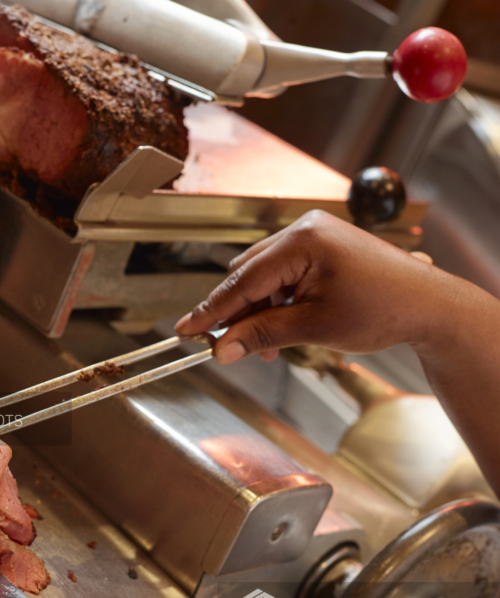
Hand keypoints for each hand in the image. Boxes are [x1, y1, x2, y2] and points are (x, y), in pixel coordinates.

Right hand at [175, 210, 464, 364]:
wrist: (431, 306)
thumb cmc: (384, 309)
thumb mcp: (314, 328)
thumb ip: (262, 335)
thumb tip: (222, 349)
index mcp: (303, 240)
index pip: (242, 280)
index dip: (212, 311)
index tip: (186, 331)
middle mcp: (305, 229)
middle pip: (249, 276)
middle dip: (239, 315)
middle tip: (227, 348)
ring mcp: (315, 235)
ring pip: (265, 278)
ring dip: (260, 313)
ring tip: (267, 349)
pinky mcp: (323, 247)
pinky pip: (284, 275)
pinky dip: (278, 303)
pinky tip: (283, 329)